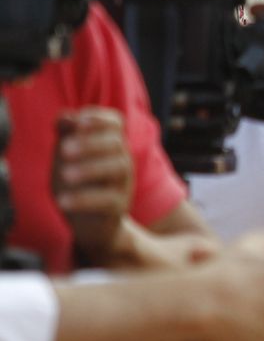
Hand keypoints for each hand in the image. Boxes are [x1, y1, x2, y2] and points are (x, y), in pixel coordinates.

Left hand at [52, 109, 131, 264]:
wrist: (89, 225)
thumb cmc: (78, 186)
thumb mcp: (66, 158)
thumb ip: (66, 135)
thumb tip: (66, 116)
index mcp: (108, 146)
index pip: (115, 123)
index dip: (99, 118)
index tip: (77, 121)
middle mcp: (120, 161)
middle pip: (116, 142)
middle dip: (90, 142)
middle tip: (64, 150)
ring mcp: (122, 184)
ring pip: (117, 167)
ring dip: (90, 168)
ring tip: (65, 175)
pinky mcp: (117, 207)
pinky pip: (107, 200)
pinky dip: (84, 199)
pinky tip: (63, 201)